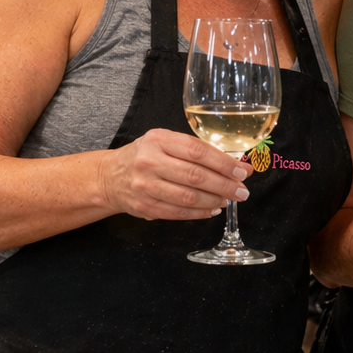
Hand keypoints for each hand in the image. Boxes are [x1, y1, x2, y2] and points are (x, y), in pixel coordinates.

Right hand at [98, 127, 248, 220]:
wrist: (110, 176)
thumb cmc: (146, 156)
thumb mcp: (168, 143)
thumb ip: (201, 152)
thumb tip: (240, 165)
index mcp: (159, 140)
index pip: (198, 151)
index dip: (224, 163)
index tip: (242, 172)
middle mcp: (150, 161)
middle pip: (195, 176)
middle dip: (224, 185)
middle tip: (242, 191)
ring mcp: (145, 185)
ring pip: (188, 197)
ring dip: (214, 201)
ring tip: (228, 200)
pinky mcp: (144, 206)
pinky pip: (178, 213)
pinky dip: (199, 213)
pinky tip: (212, 210)